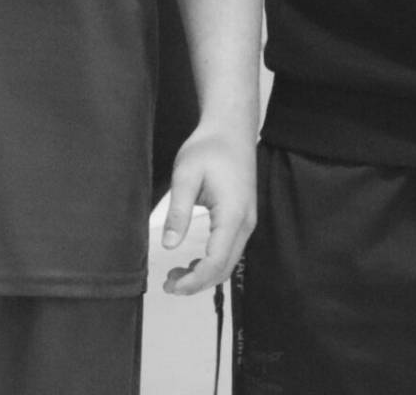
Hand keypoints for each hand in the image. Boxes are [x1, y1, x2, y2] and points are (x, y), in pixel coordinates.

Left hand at [159, 123, 256, 295]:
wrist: (231, 130)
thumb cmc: (208, 148)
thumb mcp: (185, 175)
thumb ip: (177, 212)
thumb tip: (168, 245)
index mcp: (232, 215)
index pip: (216, 262)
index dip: (194, 280)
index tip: (171, 286)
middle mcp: (245, 223)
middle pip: (225, 268)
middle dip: (197, 283)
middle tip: (168, 285)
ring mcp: (247, 222)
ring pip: (229, 262)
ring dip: (204, 274)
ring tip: (176, 276)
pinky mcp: (242, 219)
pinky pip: (229, 250)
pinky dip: (212, 262)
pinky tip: (192, 262)